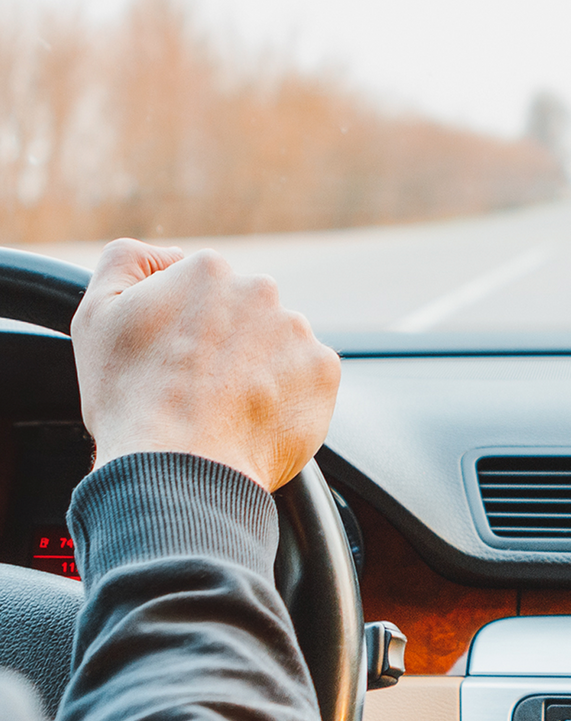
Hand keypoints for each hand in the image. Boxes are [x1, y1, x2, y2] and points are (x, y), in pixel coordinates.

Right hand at [71, 239, 341, 493]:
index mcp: (208, 270)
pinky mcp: (324, 370)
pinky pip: (306, 380)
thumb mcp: (96, 315)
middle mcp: (261, 290)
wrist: (179, 466)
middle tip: (198, 388)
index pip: (202, 292)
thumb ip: (125, 262)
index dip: (184, 329)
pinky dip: (286, 398)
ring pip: (277, 347)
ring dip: (258, 370)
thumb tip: (167, 254)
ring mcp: (298, 330)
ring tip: (226, 409)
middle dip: (226, 346)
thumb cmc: (131, 398)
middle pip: (244, 316)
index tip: (172, 360)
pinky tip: (254, 419)